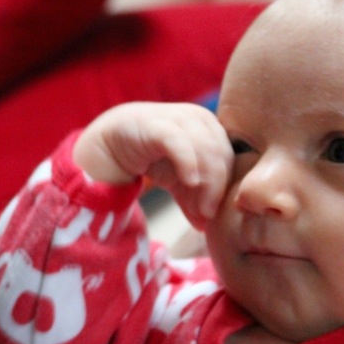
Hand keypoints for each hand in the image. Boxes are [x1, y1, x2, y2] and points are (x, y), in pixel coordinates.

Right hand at [72, 102, 232, 225]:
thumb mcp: (176, 182)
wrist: (113, 142)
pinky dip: (189, 163)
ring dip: (207, 182)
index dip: (226, 186)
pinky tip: (190, 182)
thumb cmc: (151, 157)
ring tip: (199, 208)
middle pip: (222, 154)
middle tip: (208, 213)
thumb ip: (192, 199)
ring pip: (206, 149)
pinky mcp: (158, 124)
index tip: (214, 212)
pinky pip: (180, 143)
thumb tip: (206, 225)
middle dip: (217, 188)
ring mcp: (179, 118)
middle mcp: (199, 119)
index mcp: (211, 129)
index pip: (230, 158)